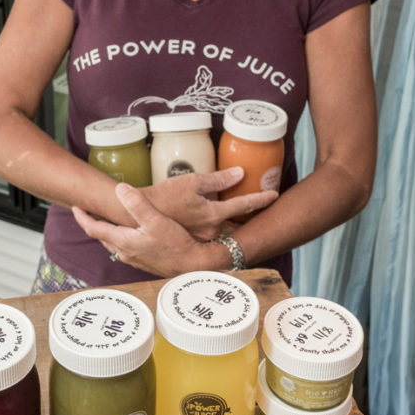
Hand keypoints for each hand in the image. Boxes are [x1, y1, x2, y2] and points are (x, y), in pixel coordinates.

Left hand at [72, 183, 221, 277]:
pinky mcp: (144, 261)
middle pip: (102, 236)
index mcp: (123, 241)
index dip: (82, 217)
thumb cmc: (176, 244)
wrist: (193, 266)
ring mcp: (134, 258)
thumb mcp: (156, 220)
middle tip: (89, 209)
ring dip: (107, 230)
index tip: (75, 206)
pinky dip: (121, 236)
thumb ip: (137, 204)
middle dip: (94, 222)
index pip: (94, 229)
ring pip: (113, 242)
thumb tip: (119, 189)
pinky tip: (130, 230)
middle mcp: (125, 252)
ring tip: (107, 217)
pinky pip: (125, 247)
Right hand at [144, 167, 277, 239]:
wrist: (140, 216)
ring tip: (247, 221)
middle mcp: (212, 230)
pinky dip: (222, 233)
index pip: (244, 205)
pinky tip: (221, 228)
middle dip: (252, 222)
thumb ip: (218, 179)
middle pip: (239, 227)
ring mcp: (203, 239)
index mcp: (214, 214)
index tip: (274, 195)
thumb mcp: (192, 181)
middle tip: (265, 213)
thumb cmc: (164, 196)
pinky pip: (214, 239)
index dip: (261, 199)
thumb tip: (240, 172)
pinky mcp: (193, 242)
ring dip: (237, 228)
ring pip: (227, 234)